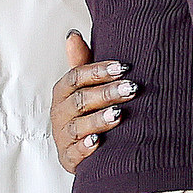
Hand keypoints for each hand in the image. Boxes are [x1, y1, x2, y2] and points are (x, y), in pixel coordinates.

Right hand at [51, 32, 134, 170]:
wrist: (84, 148)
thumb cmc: (88, 110)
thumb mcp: (86, 85)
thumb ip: (82, 62)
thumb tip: (72, 35)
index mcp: (64, 92)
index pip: (76, 76)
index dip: (99, 71)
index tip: (123, 67)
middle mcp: (60, 112)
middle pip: (81, 100)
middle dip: (107, 93)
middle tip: (132, 89)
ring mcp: (63, 136)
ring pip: (78, 126)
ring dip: (98, 119)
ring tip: (119, 114)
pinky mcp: (68, 158)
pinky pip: (74, 153)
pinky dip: (85, 147)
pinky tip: (98, 142)